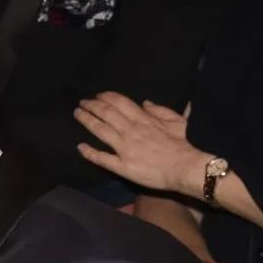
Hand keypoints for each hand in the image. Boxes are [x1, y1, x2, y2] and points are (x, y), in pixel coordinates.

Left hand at [74, 92, 202, 194]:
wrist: (185, 167)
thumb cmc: (184, 143)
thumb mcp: (176, 120)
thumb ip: (159, 110)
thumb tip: (143, 102)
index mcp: (143, 119)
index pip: (120, 103)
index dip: (105, 97)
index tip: (97, 95)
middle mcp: (130, 130)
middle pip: (106, 113)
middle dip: (92, 106)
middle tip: (82, 102)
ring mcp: (124, 148)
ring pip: (100, 130)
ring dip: (86, 120)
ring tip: (77, 114)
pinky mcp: (122, 166)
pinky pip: (102, 158)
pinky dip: (89, 152)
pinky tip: (80, 147)